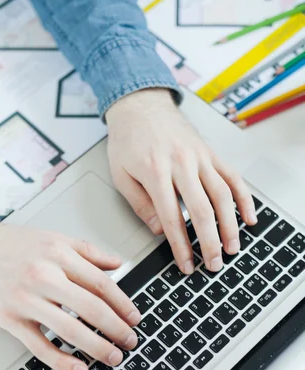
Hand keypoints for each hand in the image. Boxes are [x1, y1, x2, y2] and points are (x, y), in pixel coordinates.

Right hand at [0, 222, 140, 369]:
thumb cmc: (7, 245)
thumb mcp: (51, 238)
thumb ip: (86, 250)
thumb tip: (117, 264)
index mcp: (57, 254)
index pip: (100, 283)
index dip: (123, 303)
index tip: (135, 317)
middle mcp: (43, 276)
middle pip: (91, 308)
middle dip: (116, 328)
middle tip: (130, 341)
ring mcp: (25, 299)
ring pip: (69, 329)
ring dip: (96, 347)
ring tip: (113, 357)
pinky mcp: (9, 319)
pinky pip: (39, 346)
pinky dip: (61, 361)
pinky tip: (78, 369)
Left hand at [106, 89, 256, 273]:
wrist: (140, 105)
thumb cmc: (128, 140)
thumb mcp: (121, 175)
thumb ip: (140, 205)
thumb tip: (159, 231)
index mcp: (155, 172)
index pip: (172, 218)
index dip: (181, 246)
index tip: (186, 264)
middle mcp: (181, 164)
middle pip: (202, 210)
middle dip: (210, 242)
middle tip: (214, 264)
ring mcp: (200, 157)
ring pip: (222, 195)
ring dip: (230, 225)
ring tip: (232, 247)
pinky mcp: (210, 153)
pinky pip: (232, 177)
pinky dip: (244, 198)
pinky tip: (248, 217)